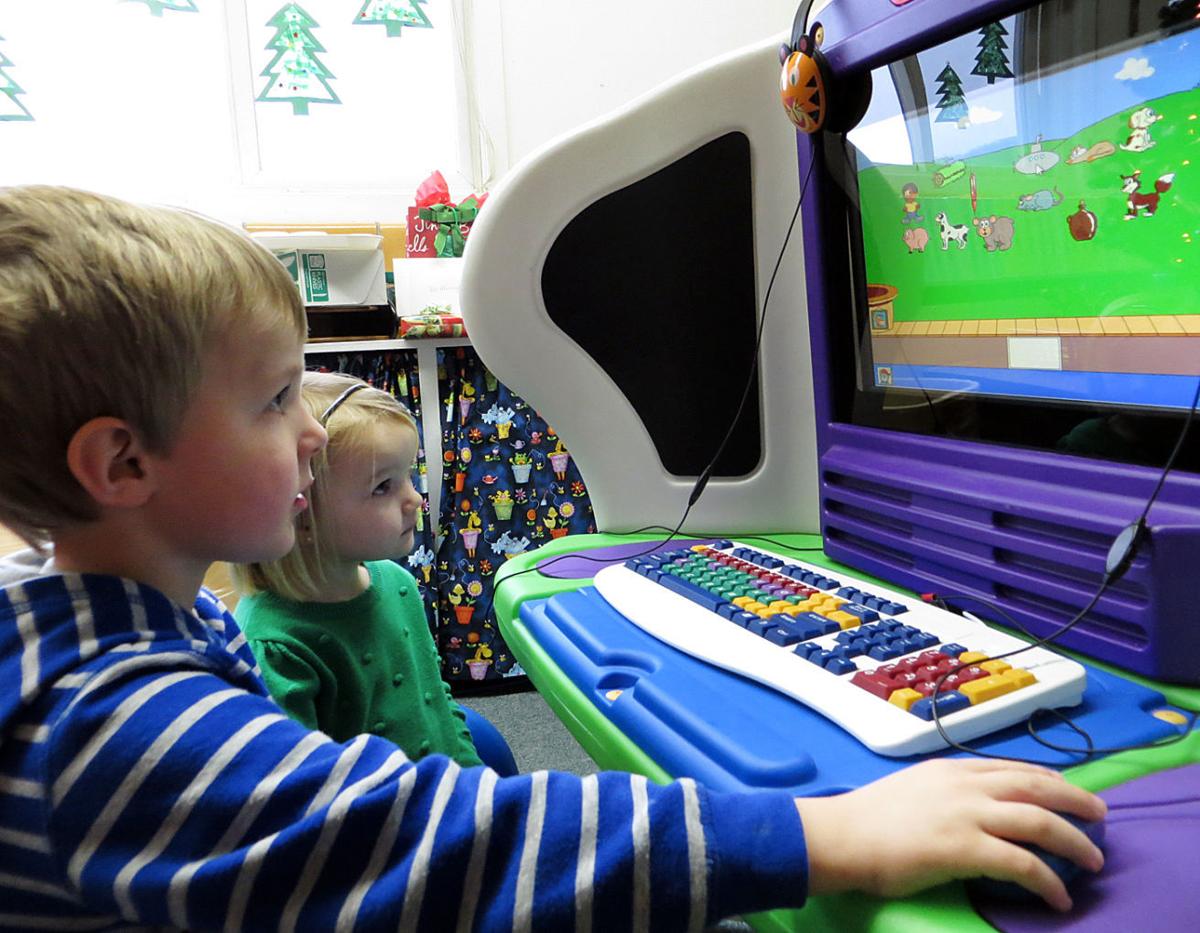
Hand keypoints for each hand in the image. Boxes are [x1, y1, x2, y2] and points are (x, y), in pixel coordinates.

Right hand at [794, 758, 1105, 910]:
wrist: (843, 835)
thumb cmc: (868, 819)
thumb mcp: (912, 788)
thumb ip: (943, 792)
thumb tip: (966, 809)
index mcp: (951, 770)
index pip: (1011, 768)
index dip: (1046, 778)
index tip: (1066, 788)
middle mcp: (965, 785)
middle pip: (1036, 787)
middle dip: (1075, 799)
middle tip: (1100, 815)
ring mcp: (966, 814)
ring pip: (1039, 820)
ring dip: (1073, 840)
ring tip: (1093, 860)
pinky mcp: (965, 848)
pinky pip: (1022, 864)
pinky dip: (1047, 880)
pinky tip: (1058, 897)